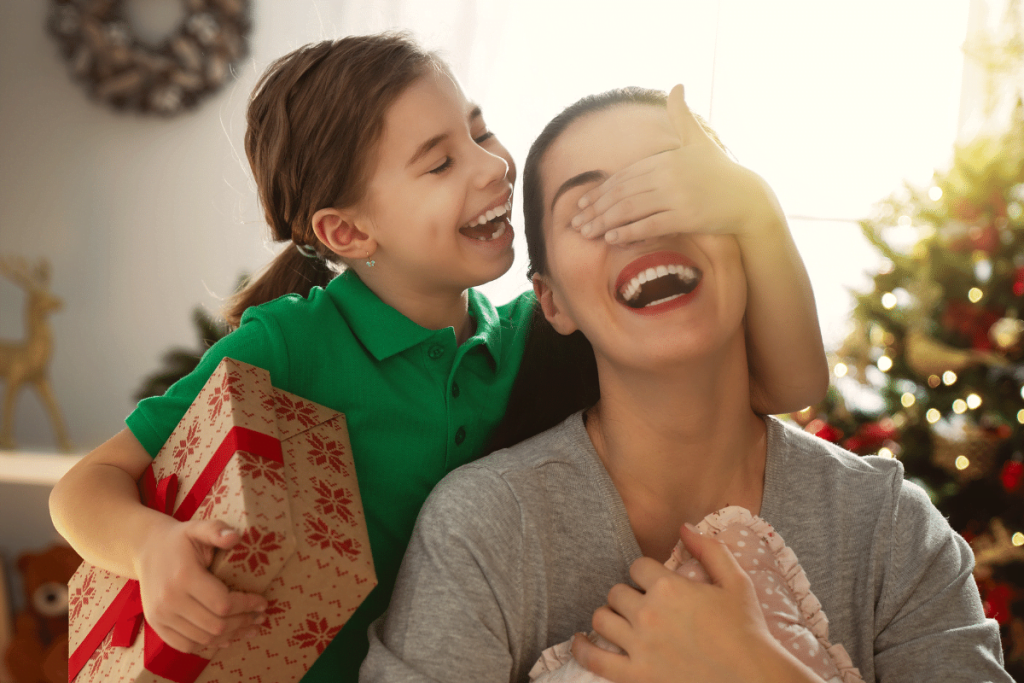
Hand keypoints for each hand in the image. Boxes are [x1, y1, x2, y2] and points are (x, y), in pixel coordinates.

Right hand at [134, 517, 268, 652]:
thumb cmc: (179, 539)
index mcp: (184, 577)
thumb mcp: (198, 527)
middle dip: (243, 622)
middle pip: (215, 625)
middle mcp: (169, 600)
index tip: (263, 603)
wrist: (147, 549)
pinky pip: (186, 645)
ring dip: (230, 636)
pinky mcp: (156, 624)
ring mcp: (160, 616)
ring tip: (248, 628)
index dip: (247, 606)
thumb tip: (236, 537)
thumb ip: (217, 530)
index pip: (223, 603)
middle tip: (259, 617)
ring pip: (203, 639)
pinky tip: (225, 637)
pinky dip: (208, 645)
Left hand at [571, 84, 776, 244]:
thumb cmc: (719, 170)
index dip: (599, 190)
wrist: (748, 199)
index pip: (623, 176)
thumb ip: (681, 115)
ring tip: (586, 233)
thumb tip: (678, 84)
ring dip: (604, 222)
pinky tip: (611, 238)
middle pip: (622, 193)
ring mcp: (677, 196)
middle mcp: (668, 175)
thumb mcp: (698, 140)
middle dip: (595, 209)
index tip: (580, 203)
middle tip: (575, 223)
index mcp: (666, 158)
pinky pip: (650, 224)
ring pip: (631, 209)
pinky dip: (628, 232)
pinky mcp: (685, 217)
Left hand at [573, 525, 817, 682]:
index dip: (646, 574)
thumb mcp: (736, 582)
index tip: (656, 585)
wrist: (753, 679)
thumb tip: (684, 527)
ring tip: (621, 621)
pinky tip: (580, 641)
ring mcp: (639, 646)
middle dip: (629, 596)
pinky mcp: (636, 675)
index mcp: (670, 587)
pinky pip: (594, 659)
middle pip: (617, 592)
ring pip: (601, 619)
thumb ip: (709, 549)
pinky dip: (582, 649)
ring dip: (609, 616)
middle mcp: (649, 613)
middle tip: (644, 606)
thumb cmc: (747, 630)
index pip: (637, 567)